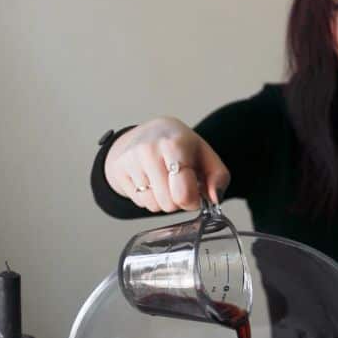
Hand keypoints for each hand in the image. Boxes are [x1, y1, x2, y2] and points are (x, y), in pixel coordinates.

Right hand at [104, 117, 230, 213]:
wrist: (150, 132)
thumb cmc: (182, 147)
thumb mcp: (207, 156)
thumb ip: (219, 178)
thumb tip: (215, 198)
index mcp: (175, 145)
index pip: (183, 193)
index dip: (193, 201)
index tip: (196, 194)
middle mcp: (149, 150)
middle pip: (168, 203)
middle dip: (178, 202)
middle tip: (180, 186)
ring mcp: (131, 159)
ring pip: (153, 205)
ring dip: (163, 201)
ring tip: (166, 182)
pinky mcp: (118, 169)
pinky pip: (138, 202)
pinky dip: (149, 198)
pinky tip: (152, 182)